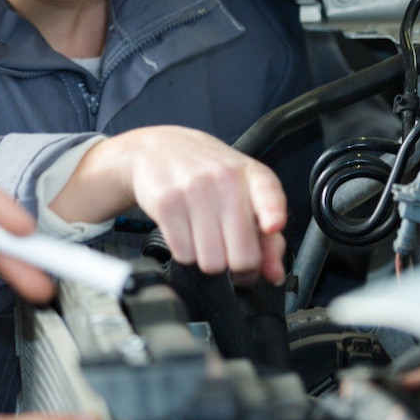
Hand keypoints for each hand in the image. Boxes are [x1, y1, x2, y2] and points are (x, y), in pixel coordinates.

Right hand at [50, 127, 287, 283]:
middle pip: (241, 250)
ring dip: (206, 264)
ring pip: (211, 258)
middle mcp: (222, 177)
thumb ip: (262, 232)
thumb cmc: (197, 172)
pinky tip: (180, 243)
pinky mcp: (163, 202)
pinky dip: (181, 256)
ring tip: (200, 247)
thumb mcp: (237, 191)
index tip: (268, 239)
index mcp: (248, 174)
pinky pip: (181, 252)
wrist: (147, 150)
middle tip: (225, 260)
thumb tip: (272, 270)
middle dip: (234, 266)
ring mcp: (192, 188)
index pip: (271, 198)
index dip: (271, 227)